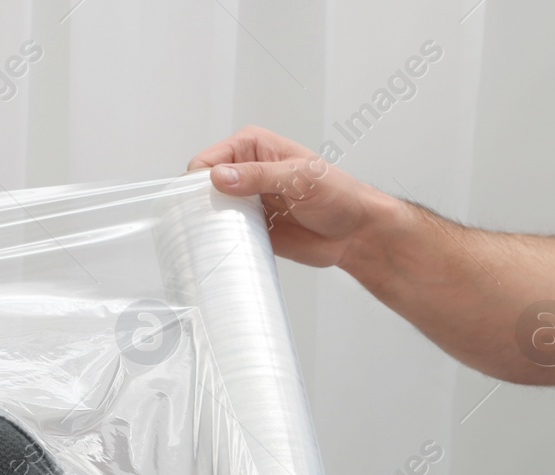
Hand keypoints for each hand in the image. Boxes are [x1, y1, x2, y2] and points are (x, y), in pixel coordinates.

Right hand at [186, 126, 393, 268]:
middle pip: (203, 187)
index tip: (202, 201)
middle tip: (209, 223)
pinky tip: (226, 248)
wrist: (356, 233)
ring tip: (216, 238)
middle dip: (201, 205)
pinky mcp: (251, 228)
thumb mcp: (299, 178)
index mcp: (251, 147)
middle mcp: (244, 172)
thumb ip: (259, 177)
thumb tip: (219, 177)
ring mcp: (246, 202)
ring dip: (211, 225)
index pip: (208, 160)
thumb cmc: (338, 195)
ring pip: (211, 212)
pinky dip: (223, 241)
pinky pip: (226, 234)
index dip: (198, 181)